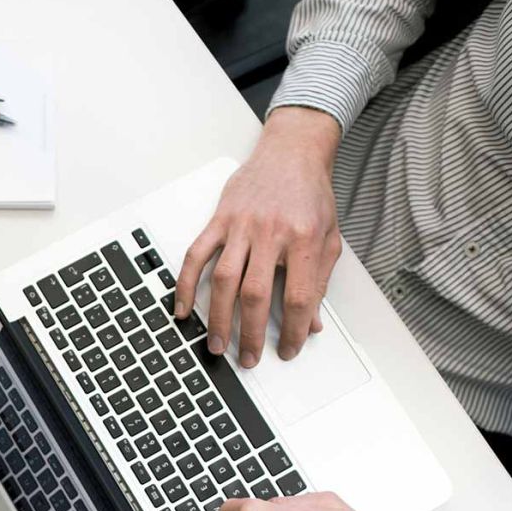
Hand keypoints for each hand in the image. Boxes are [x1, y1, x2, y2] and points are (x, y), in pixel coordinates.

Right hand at [175, 107, 343, 367]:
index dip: (295, 330)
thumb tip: (313, 322)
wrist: (291, 152)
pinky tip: (183, 308)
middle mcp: (270, 232)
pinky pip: (196, 255)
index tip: (290, 349)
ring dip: (218, 317)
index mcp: (303, 238)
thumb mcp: (328, 237)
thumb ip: (319, 281)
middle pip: (256, 294)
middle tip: (249, 358)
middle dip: (251, 333)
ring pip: (224, 280)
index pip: (298, 296)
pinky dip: (186, 284)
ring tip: (217, 344)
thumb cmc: (310, 194)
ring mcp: (241, 226)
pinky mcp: (219, 220)